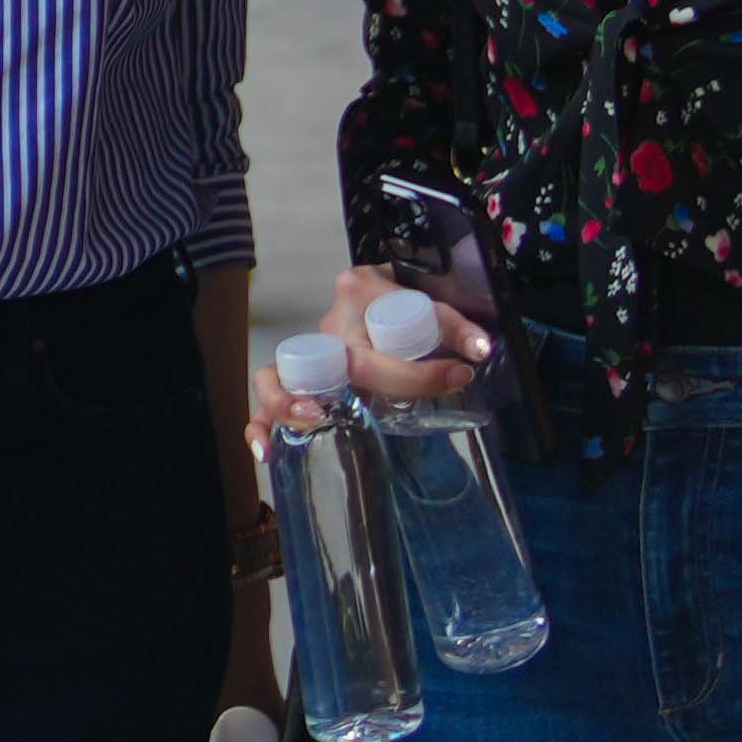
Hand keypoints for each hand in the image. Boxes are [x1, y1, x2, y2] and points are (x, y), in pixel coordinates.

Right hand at [244, 262, 485, 453]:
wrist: (380, 289)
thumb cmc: (403, 297)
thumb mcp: (432, 300)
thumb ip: (453, 325)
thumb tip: (479, 351)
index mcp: (359, 292)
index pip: (389, 330)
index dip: (423, 366)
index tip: (460, 373)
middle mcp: (328, 325)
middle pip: (343, 363)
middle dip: (387, 382)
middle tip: (420, 398)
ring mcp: (306, 352)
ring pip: (277, 376)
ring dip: (289, 401)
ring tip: (312, 417)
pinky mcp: (296, 378)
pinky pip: (266, 401)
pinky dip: (262, 425)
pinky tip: (267, 453)